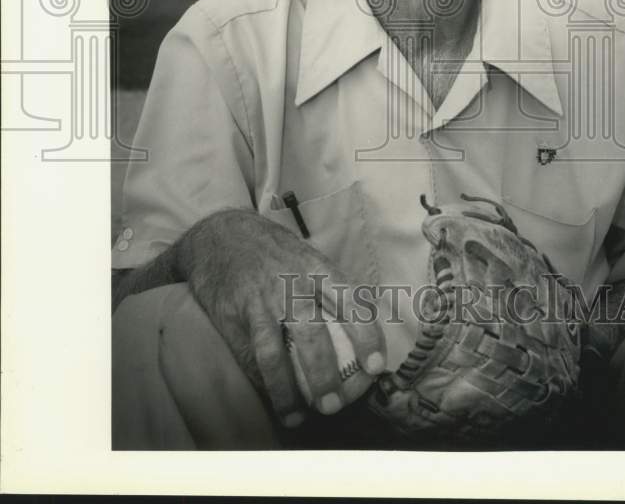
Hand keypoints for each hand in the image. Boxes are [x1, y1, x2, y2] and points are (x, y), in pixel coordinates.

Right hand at [175, 208, 385, 427]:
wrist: (221, 235)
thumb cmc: (274, 251)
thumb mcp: (306, 256)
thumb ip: (329, 287)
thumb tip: (363, 329)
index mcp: (316, 267)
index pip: (350, 301)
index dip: (366, 335)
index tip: (375, 367)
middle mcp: (289, 283)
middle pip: (312, 334)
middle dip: (324, 374)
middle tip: (334, 405)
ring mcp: (259, 299)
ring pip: (274, 353)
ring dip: (287, 390)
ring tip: (297, 418)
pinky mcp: (232, 313)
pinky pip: (248, 354)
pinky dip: (260, 381)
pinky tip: (271, 399)